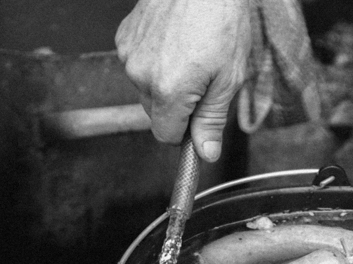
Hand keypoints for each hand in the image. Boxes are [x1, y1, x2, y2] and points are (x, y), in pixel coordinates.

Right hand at [116, 0, 251, 161]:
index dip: (185, 134)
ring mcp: (129, 54)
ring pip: (147, 90)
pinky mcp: (125, 37)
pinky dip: (156, 62)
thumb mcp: (228, 79)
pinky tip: (175, 44)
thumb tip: (205, 152)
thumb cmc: (221, 21)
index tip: (200, 123)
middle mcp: (141, 74)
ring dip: (167, 84)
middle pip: (156, 114)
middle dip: (179, 108)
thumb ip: (212, 120)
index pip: (166, 136)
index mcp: (168, 90)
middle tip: (204, 81)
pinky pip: (139, 65)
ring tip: (191, 57)